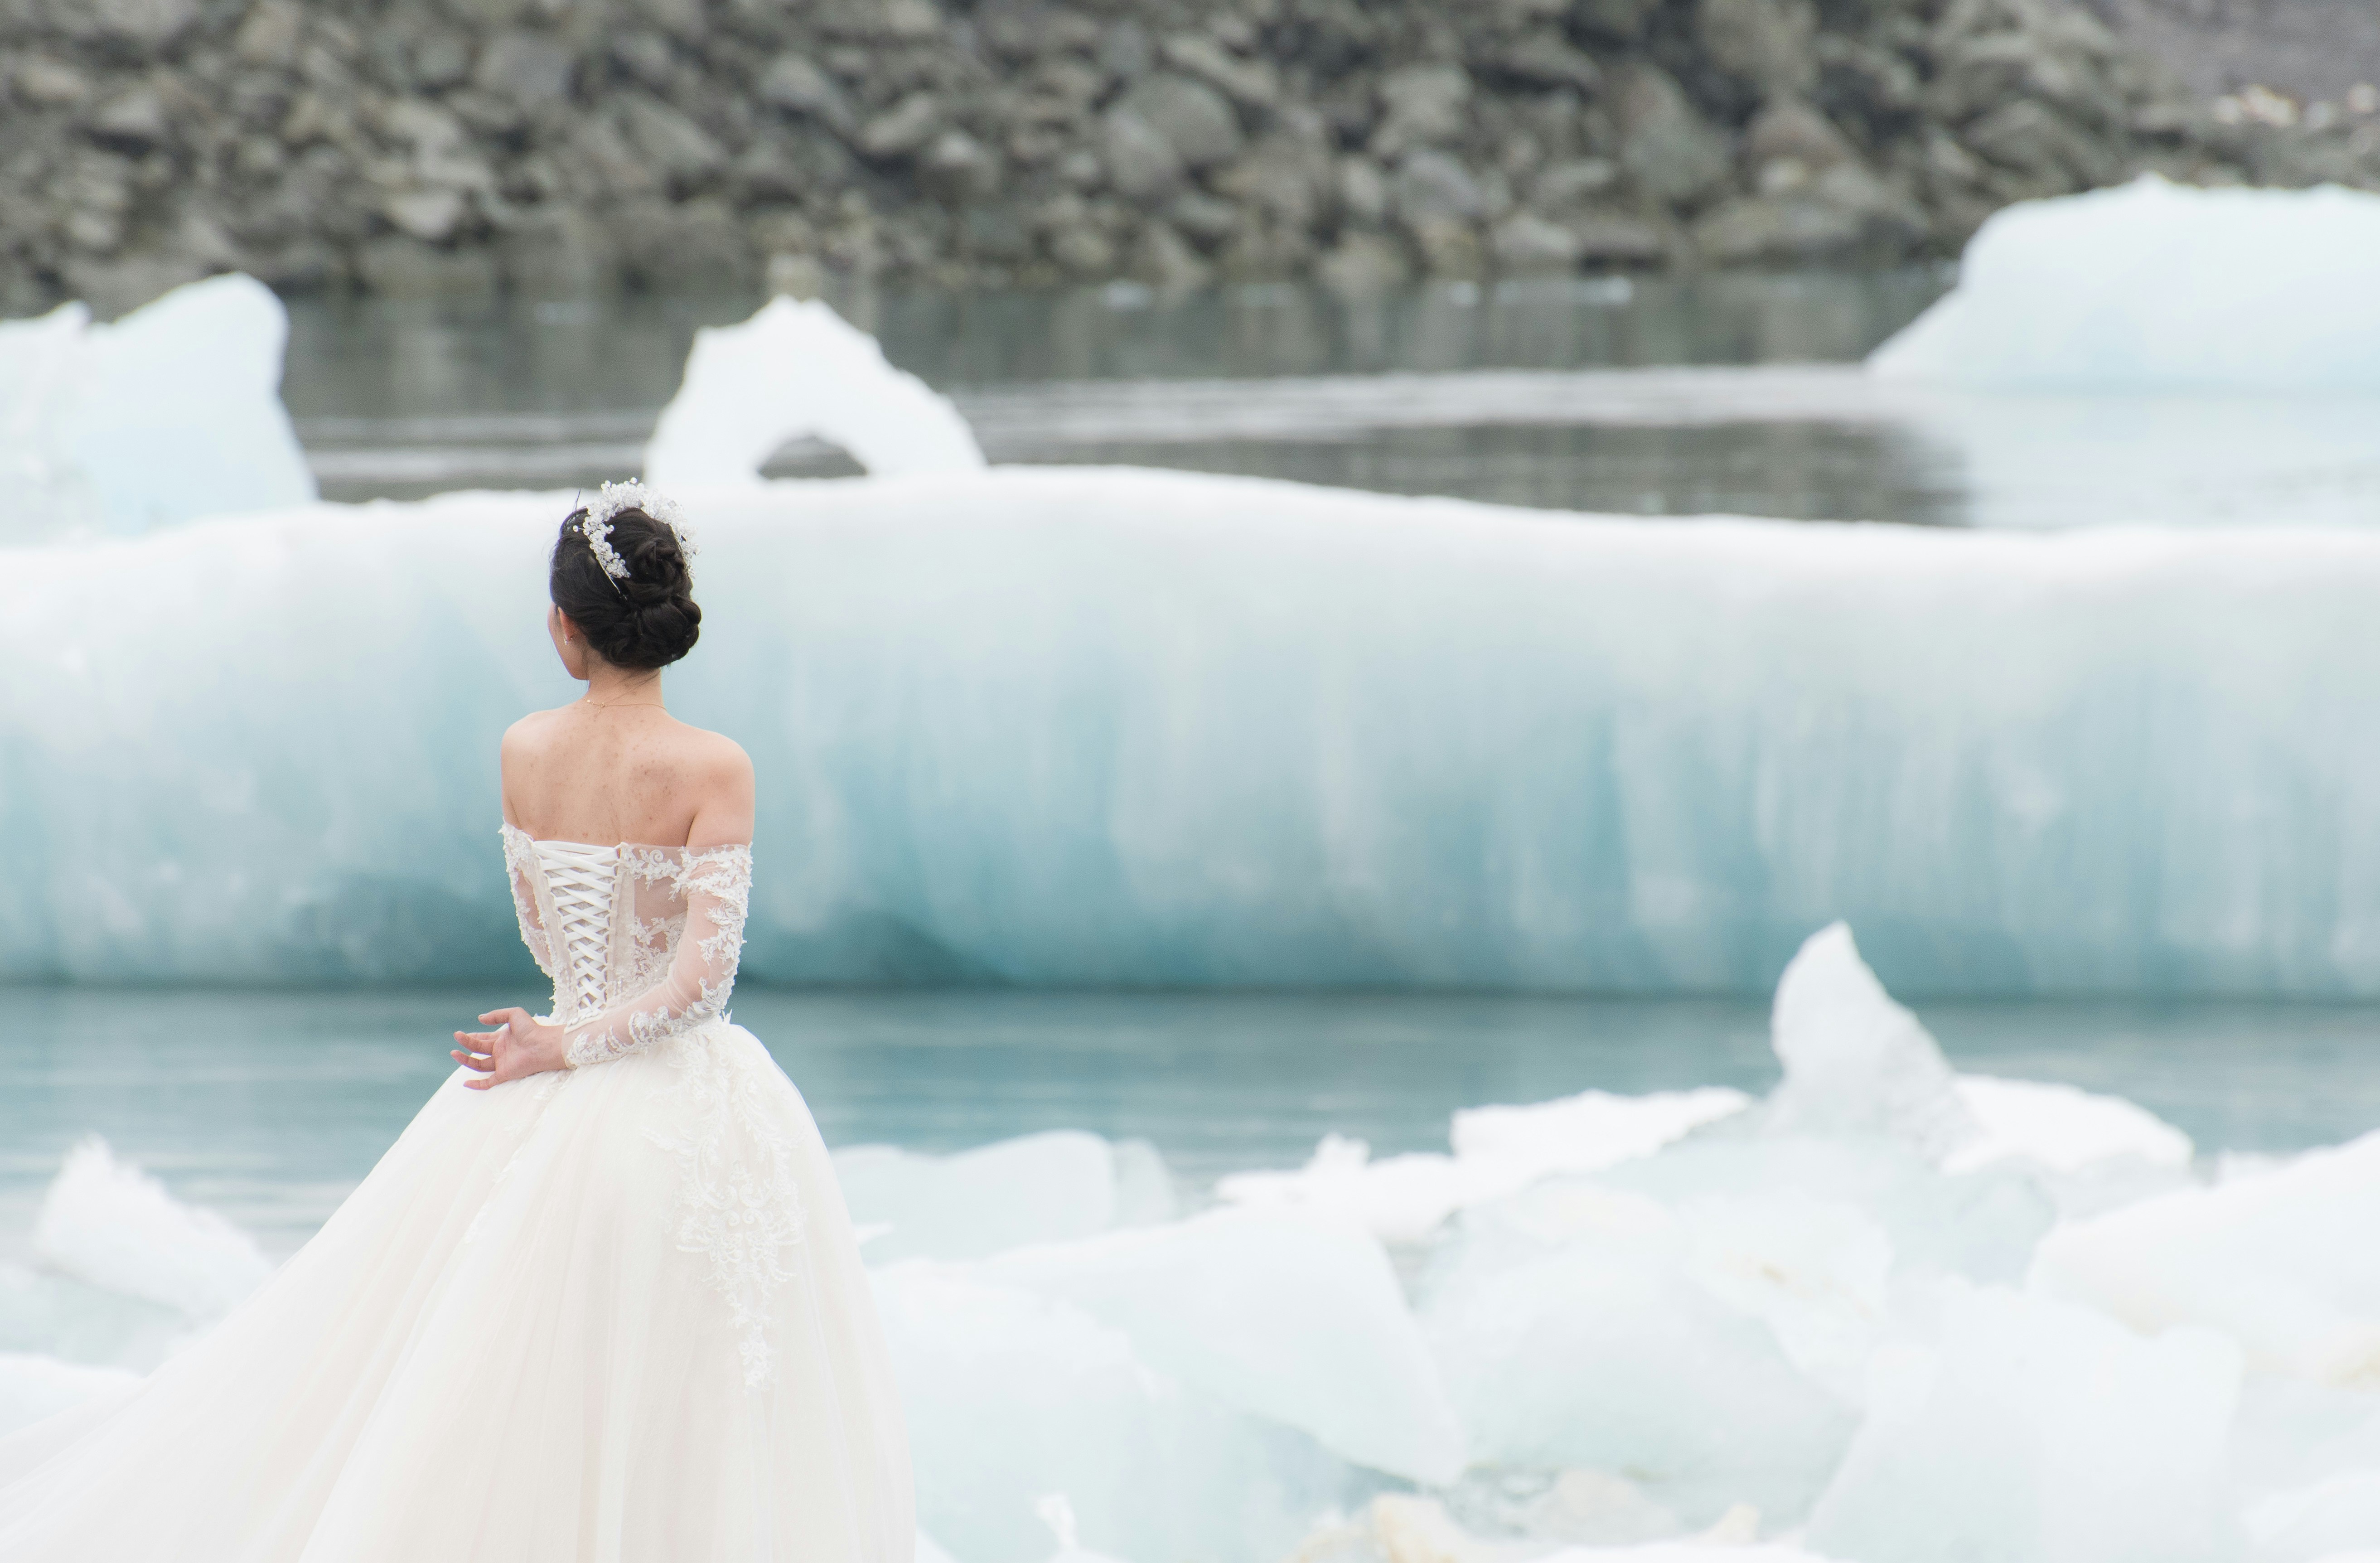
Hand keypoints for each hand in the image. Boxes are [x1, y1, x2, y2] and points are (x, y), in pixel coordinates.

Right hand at [452, 1007, 570, 1089]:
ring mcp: (502, 1064)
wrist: (542, 1045)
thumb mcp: (514, 1014)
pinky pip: (488, 1082)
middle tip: (457, 1037)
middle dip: (466, 1044)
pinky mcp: (504, 1074)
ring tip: (454, 1053)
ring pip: (479, 1065)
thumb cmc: (531, 1029)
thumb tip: (480, 1018)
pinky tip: (466, 1083)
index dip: (472, 1037)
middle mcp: (501, 1051)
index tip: (460, 1034)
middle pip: (478, 1049)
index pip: (483, 1039)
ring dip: (466, 1060)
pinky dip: (477, 1085)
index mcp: (503, 1039)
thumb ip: (497, 1015)